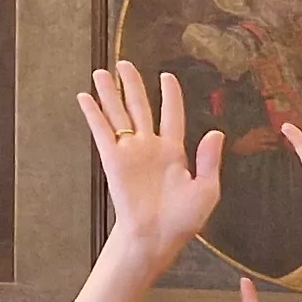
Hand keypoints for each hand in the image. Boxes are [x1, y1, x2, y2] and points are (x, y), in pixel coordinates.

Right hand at [80, 61, 223, 253]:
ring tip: (102, 72)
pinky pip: (102, 132)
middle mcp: (150, 147)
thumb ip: (210, 160)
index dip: (170, 96)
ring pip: (119, 114)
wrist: (158, 237)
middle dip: (133, 85)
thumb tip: (216, 132)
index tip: (167, 76)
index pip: (172, 115)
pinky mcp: (114, 160)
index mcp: (175, 152)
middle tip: (125, 64)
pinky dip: (93, 114)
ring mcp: (130, 152)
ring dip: (111, 93)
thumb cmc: (183, 219)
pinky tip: (85, 98)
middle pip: (140, 107)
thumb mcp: (207, 189)